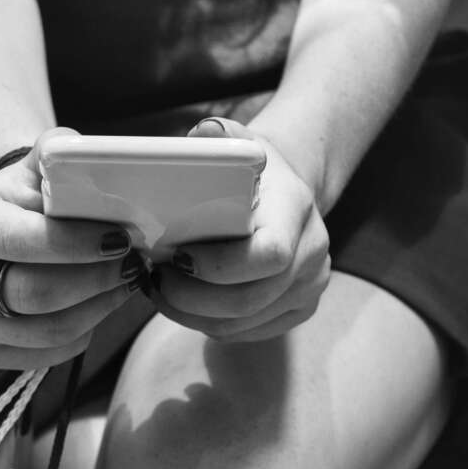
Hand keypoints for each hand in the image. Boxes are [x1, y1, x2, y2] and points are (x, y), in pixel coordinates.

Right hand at [0, 128, 136, 369]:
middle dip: (93, 280)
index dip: (75, 244)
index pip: (18, 240)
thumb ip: (57, 154)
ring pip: (44, 330)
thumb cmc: (27, 197)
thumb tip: (79, 153)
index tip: (121, 239)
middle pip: (31, 293)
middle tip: (133, 263)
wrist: (3, 229)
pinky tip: (100, 304)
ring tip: (126, 282)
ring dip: (98, 308)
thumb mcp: (36, 167)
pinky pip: (46, 356)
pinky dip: (84, 333)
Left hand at [150, 118, 331, 341]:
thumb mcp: (241, 144)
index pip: (268, 255)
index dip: (217, 267)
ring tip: (161, 291)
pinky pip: (246, 332)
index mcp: (296, 211)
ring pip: (242, 324)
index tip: (176, 256)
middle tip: (155, 280)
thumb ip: (220, 137)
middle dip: (191, 298)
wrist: (290, 193)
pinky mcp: (299, 311)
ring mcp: (310, 288)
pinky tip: (185, 303)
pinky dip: (208, 323)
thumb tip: (203, 135)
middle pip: (250, 301)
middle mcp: (313, 254)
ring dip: (191, 315)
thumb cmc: (255, 170)